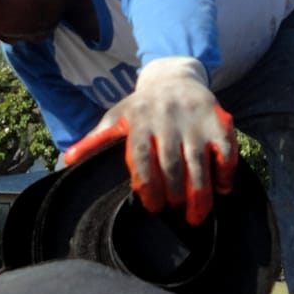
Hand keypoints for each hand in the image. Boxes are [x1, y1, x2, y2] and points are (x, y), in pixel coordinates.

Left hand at [63, 56, 237, 225]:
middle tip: (174, 214)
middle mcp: (167, 119)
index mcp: (139, 121)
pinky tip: (222, 190)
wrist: (174, 76)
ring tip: (196, 216)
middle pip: (171, 165)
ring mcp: (194, 120)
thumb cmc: (141, 107)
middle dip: (173, 195)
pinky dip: (225, 172)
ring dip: (199, 193)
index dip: (148, 186)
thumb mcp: (116, 118)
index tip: (152, 207)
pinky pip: (225, 150)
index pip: (142, 158)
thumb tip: (68, 160)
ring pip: (198, 162)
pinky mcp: (218, 119)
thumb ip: (96, 140)